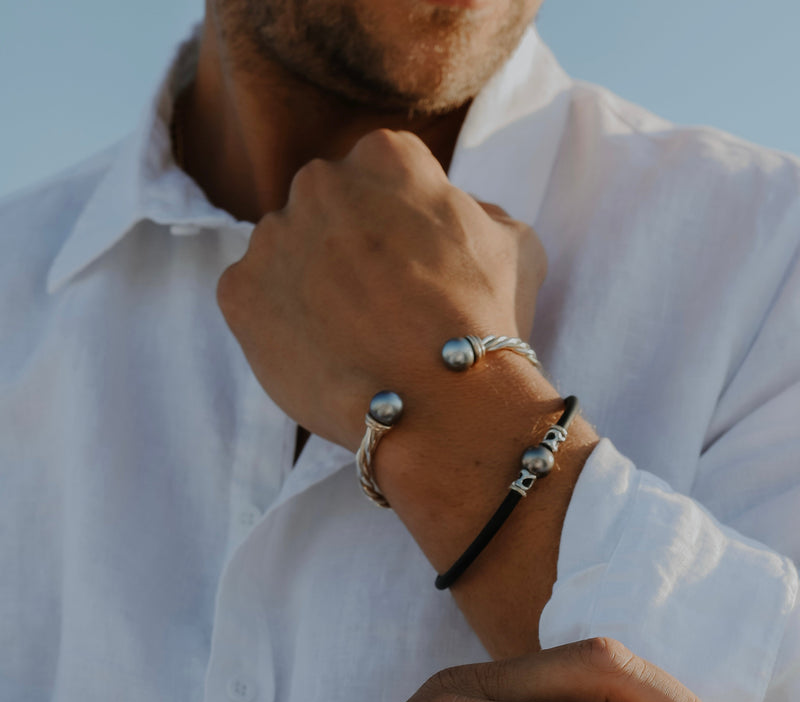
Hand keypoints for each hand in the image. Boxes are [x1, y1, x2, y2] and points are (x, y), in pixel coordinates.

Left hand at [216, 129, 548, 450]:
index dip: (401, 226)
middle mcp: (319, 182)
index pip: (383, 174)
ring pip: (287, 253)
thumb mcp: (516, 245)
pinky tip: (323, 353)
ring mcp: (272, 237)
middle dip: (348, 247)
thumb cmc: (485, 322)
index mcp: (386, 157)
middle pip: (327, 209)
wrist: (440, 403)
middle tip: (381, 306)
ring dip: (311, 284)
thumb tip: (454, 213)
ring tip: (353, 338)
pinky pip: (253, 299)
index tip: (414, 267)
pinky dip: (280, 324)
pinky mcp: (239, 292)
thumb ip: (477, 210)